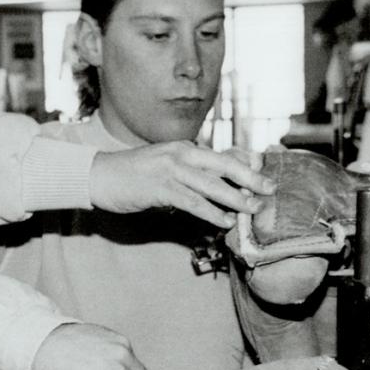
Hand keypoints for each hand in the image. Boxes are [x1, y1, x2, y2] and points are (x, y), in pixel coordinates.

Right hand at [89, 142, 273, 230]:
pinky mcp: (159, 188)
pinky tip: (223, 221)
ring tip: (253, 209)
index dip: (246, 164)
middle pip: (224, 165)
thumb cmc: (132, 175)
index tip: (265, 173)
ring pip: (211, 184)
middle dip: (250, 178)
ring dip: (235, 198)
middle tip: (271, 189)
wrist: (98, 176)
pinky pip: (191, 201)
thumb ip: (188, 174)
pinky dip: (210, 212)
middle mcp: (180, 154)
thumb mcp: (164, 167)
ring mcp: (169, 170)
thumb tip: (213, 188)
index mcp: (184, 148)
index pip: (222, 155)